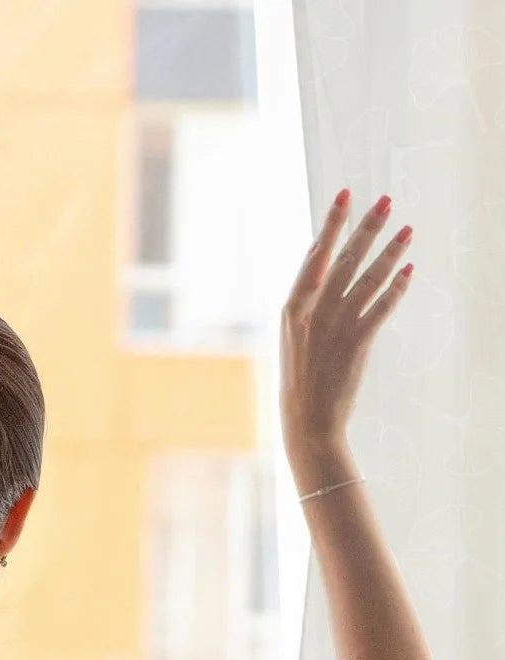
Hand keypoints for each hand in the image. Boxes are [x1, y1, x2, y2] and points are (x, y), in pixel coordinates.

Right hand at [280, 188, 413, 454]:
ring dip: (390, 252)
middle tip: (384, 201)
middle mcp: (313, 312)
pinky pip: (382, 307)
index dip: (332, 223)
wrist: (306, 421)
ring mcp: (336, 326)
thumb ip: (309, 308)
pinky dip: (397, 288)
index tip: (345, 196)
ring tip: (407, 230)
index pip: (315, 255)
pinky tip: (409, 271)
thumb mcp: (293, 339)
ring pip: (367, 278)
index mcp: (292, 308)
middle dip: (366, 228)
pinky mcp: (358, 342)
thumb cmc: (299, 381)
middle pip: (344, 259)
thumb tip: (327, 277)